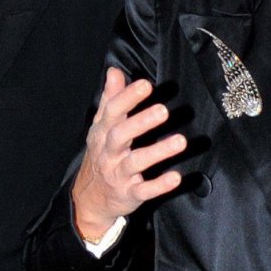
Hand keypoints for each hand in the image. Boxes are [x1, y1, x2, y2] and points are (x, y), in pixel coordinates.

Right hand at [72, 67, 186, 242]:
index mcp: (102, 133)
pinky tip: (176, 177)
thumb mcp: (101, 127)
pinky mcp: (129, 194)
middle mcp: (108, 152)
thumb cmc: (101, 155)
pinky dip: (159, 185)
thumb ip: (111, 100)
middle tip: (164, 110)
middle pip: (121, 135)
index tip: (145, 84)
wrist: (89, 198)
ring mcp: (118, 174)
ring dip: (158, 152)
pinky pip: (144, 190)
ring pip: (136, 162)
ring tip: (180, 141)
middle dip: (141, 122)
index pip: (112, 112)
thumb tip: (114, 71)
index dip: (128, 98)